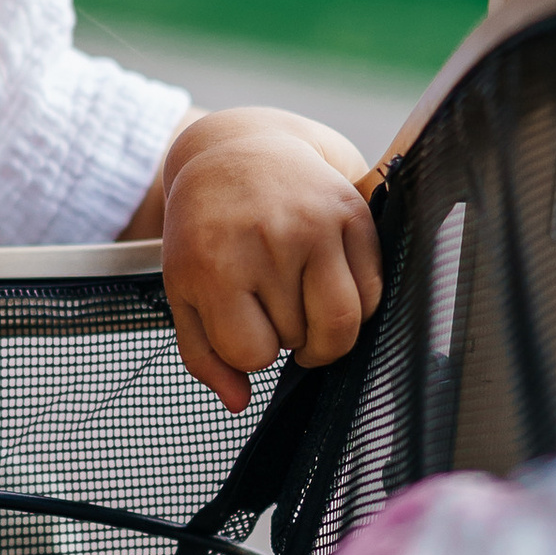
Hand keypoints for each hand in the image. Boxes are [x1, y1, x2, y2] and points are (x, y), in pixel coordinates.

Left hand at [155, 110, 384, 411]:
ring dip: (324, 327)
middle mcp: (267, 241)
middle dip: (287, 334)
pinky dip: (356, 302)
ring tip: (301, 299)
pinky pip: (372, 291)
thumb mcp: (183, 290)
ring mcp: (315, 224)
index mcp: (214, 264)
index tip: (243, 322)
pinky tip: (328, 281)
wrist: (234, 152)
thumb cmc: (205, 231)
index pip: (253, 353)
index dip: (250, 348)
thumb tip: (238, 402)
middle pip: (301, 340)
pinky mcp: (351, 211)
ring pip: (343, 323)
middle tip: (271, 301)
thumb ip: (203, 355)